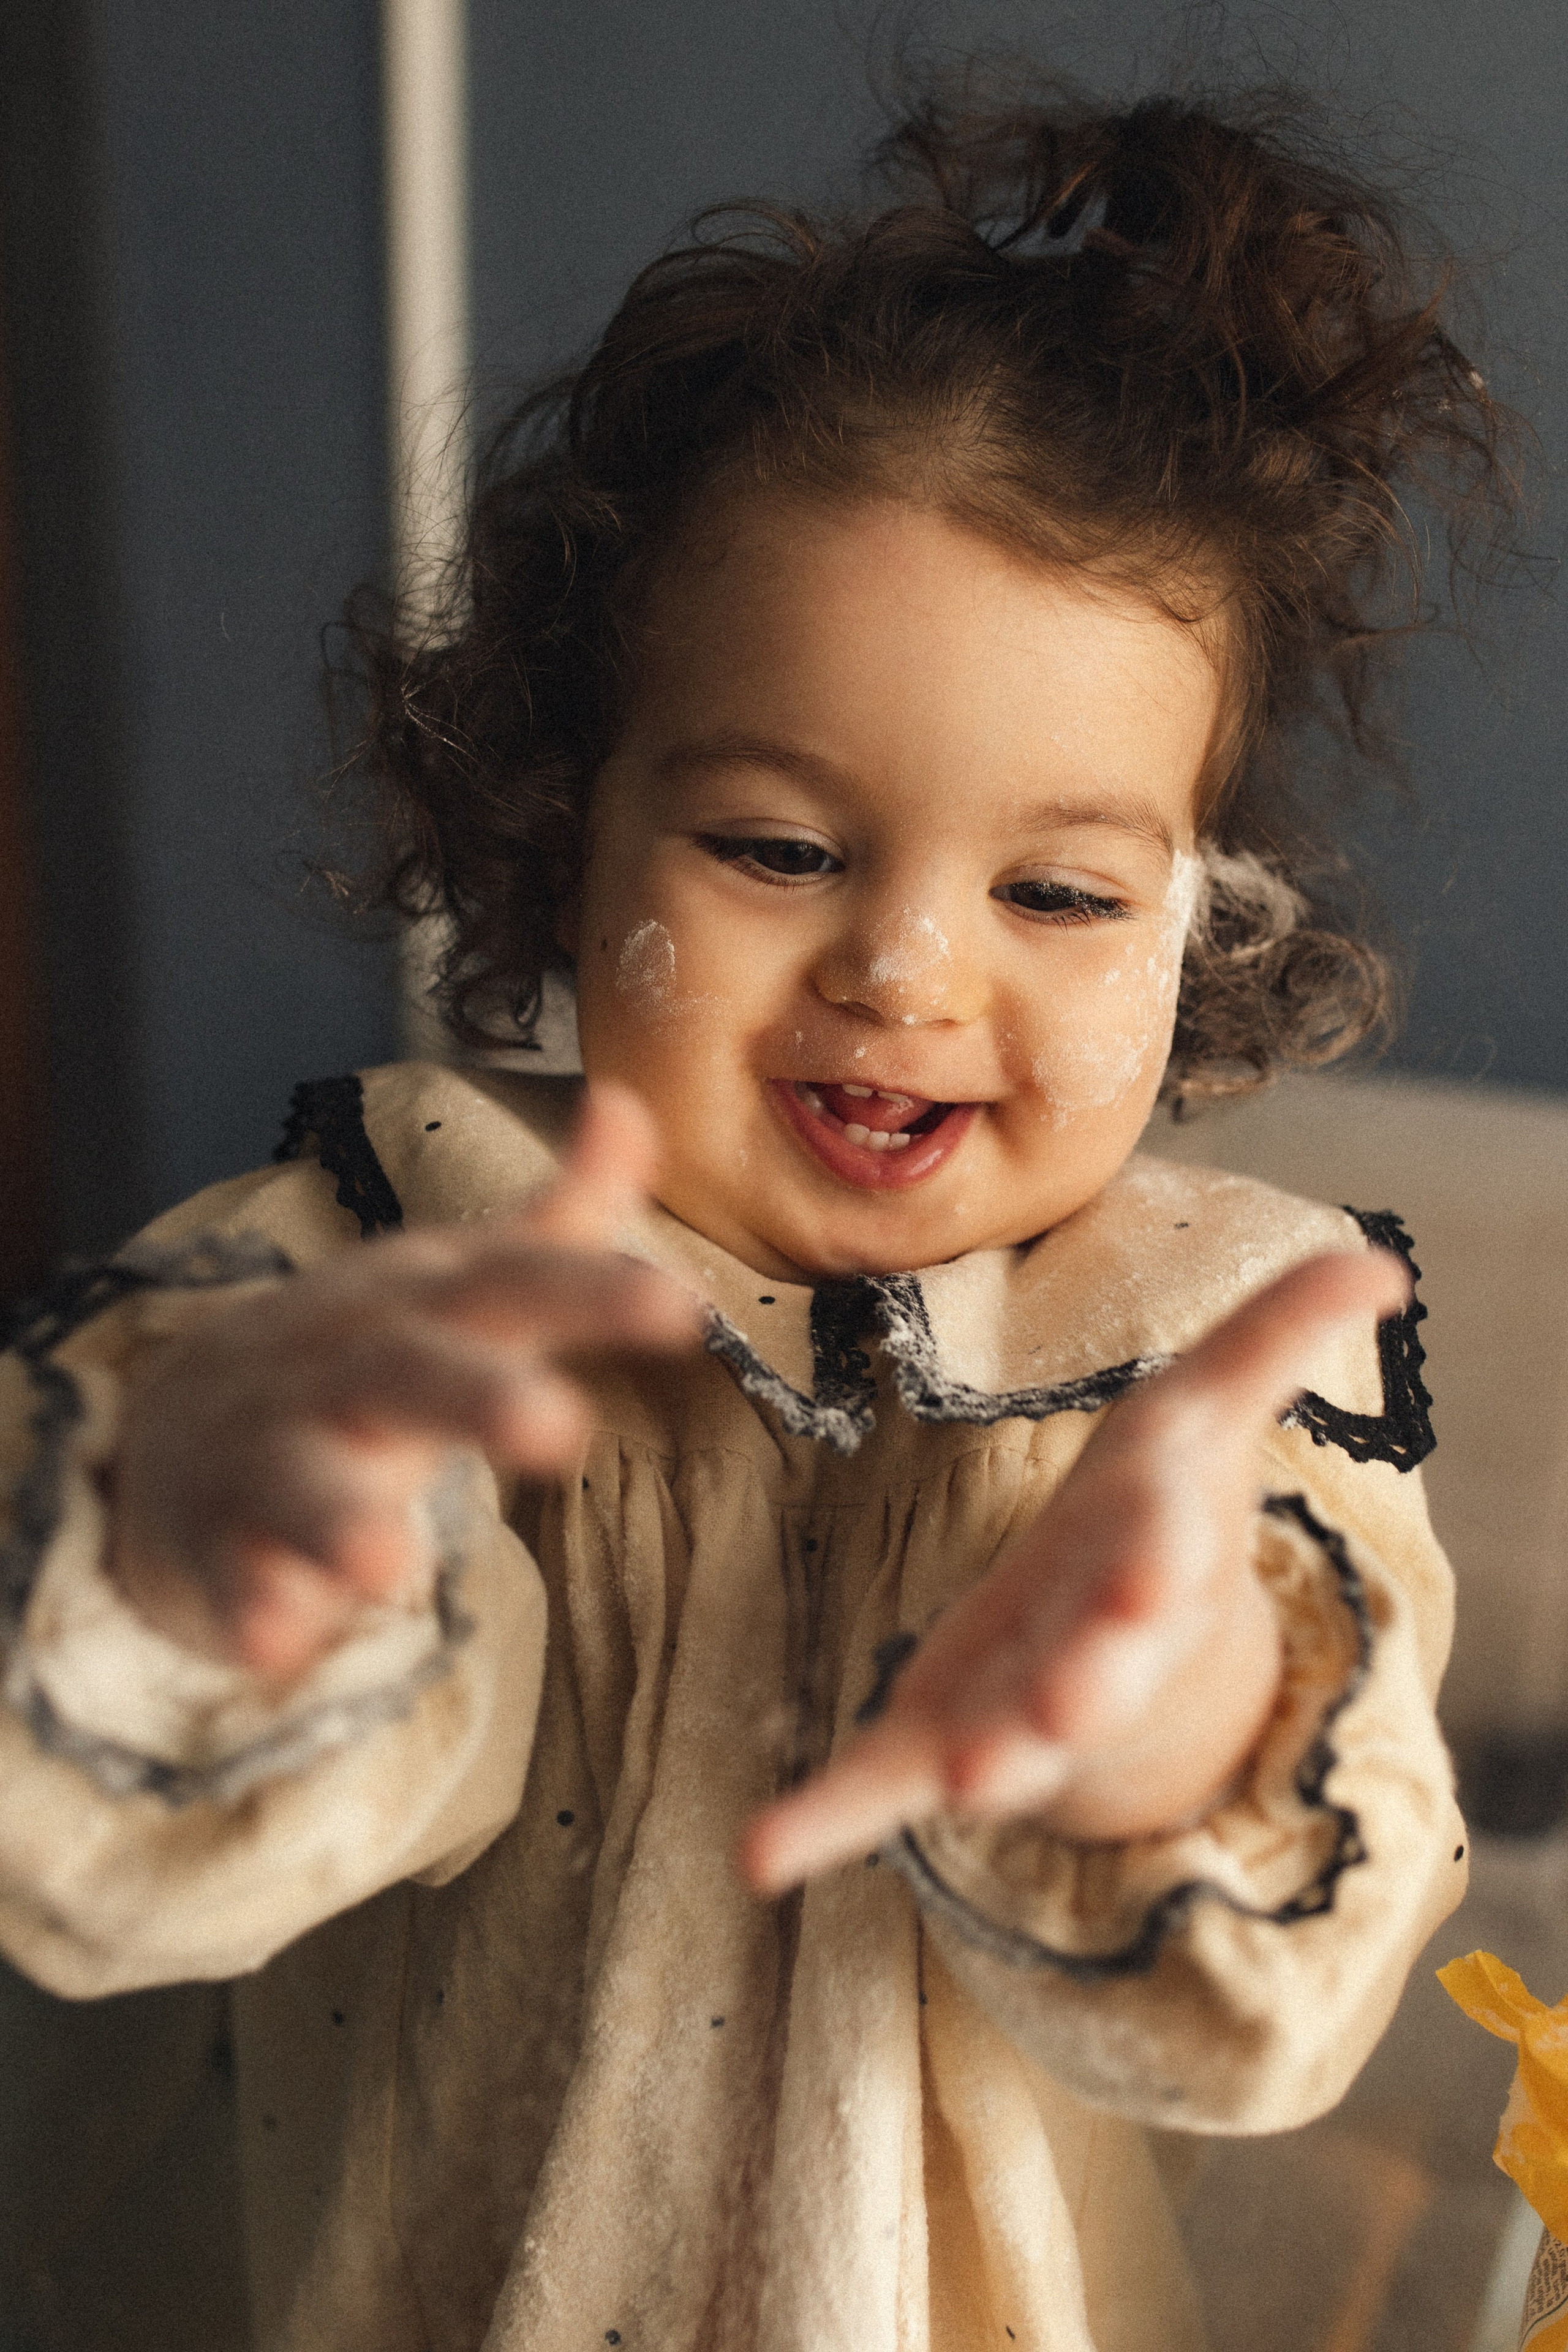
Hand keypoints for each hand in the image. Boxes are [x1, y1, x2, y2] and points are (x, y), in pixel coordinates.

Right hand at [111, 1084, 698, 1680]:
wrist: (179, 1420)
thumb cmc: (360, 1354)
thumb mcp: (455, 1282)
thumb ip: (556, 1220)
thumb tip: (632, 1105)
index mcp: (417, 1306)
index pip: (510, 1283)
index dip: (593, 1289)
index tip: (686, 1309)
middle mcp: (345, 1370)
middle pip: (410, 1375)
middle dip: (478, 1398)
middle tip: (559, 1430)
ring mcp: (273, 1454)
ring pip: (305, 1482)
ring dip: (343, 1520)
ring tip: (390, 1567)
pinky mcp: (222, 1542)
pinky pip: (234, 1579)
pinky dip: (253, 1607)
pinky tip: (278, 1641)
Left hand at [741, 1247, 1410, 1894]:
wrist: (1129, 1654)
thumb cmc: (1156, 1516)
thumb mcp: (1210, 1413)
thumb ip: (1278, 1335)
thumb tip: (1381, 1264)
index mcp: (1154, 1557)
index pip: (1166, 1554)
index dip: (1161, 1561)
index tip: (1158, 1569)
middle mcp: (1096, 1648)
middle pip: (1098, 1670)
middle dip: (1088, 1681)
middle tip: (1069, 1699)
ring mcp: (1017, 1708)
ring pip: (1005, 1740)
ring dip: (990, 1756)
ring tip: (964, 1774)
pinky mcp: (936, 1741)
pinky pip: (878, 1788)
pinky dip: (824, 1821)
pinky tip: (762, 1855)